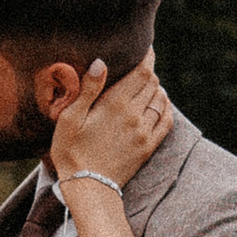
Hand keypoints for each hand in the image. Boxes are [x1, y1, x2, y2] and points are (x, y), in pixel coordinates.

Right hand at [52, 51, 171, 195]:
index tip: (145, 48)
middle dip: (149, 72)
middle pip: (153, 83)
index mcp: (116, 104)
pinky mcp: (148, 147)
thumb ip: (89, 89)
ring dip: (156, 88)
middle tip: (141, 67)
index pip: (142, 72)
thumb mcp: (70, 118)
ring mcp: (145, 132)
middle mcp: (135, 116)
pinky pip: (166, 120)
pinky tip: (157, 105)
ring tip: (147, 85)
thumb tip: (102, 62)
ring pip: (161, 100)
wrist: (88, 187)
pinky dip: (165, 108)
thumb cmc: (71, 151)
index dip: (147, 57)